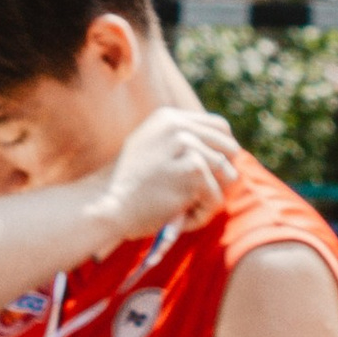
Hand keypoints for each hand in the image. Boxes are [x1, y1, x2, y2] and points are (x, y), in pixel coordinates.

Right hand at [95, 106, 238, 247]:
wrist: (107, 206)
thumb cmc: (126, 187)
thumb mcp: (149, 150)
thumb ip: (176, 142)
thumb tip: (219, 147)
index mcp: (169, 118)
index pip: (219, 127)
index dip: (223, 151)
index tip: (213, 172)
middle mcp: (179, 126)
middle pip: (230, 149)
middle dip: (222, 176)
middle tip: (199, 195)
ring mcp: (187, 147)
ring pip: (227, 176)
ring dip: (210, 199)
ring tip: (185, 209)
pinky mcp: (192, 171)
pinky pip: (216, 199)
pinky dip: (202, 215)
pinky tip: (180, 218)